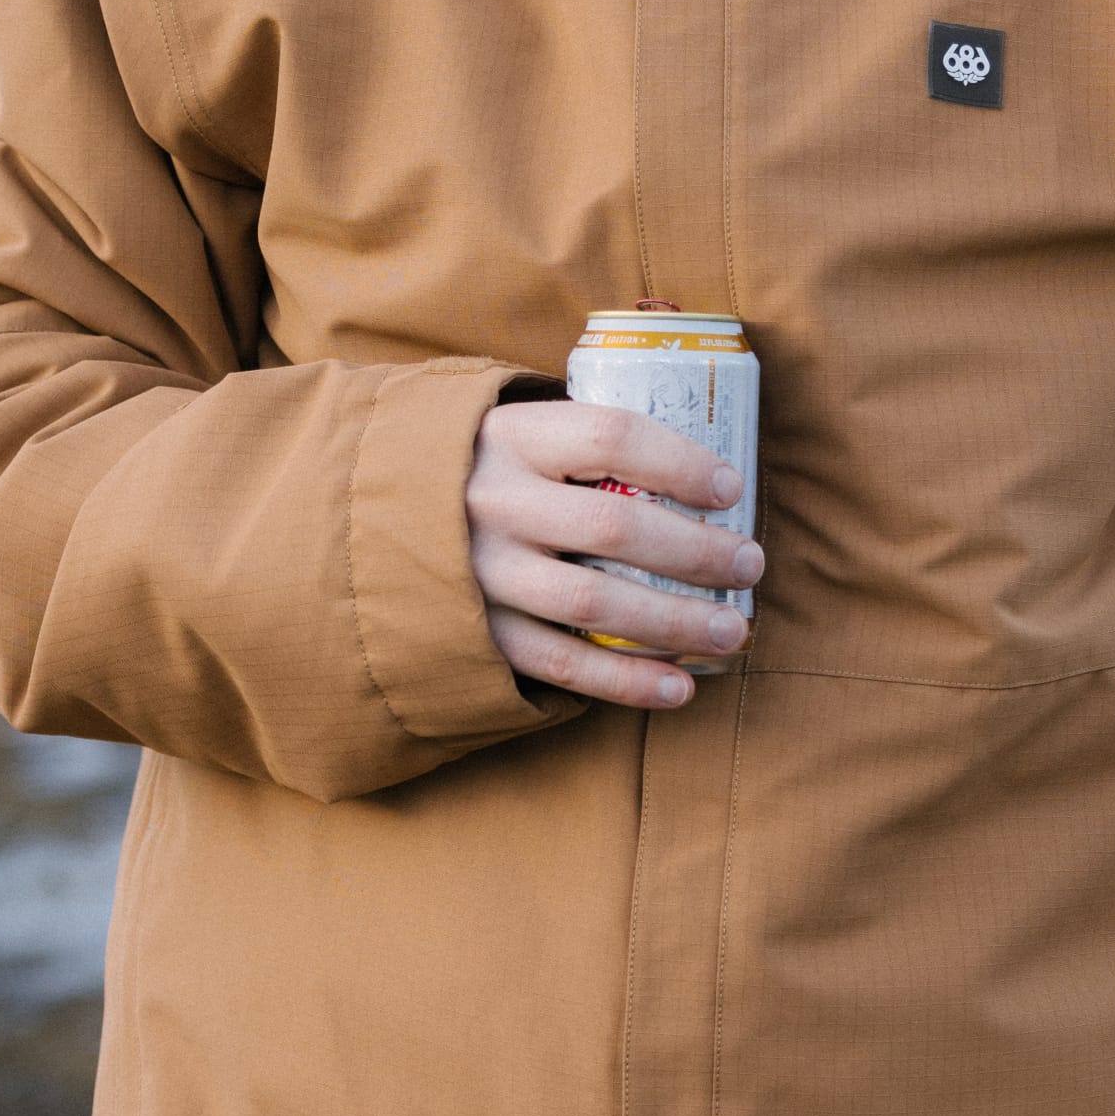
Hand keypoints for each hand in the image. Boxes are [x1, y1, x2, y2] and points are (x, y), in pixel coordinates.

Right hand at [467, 400, 763, 709]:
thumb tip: (699, 470)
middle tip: (749, 565)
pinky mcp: (477, 632)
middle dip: (696, 552)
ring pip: (593, 604)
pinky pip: (561, 665)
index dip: (680, 463)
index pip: (611, 437)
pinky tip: (681, 687)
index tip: (730, 489)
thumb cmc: (477, 468)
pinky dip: (627, 680)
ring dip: (675, 623)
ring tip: (732, 631)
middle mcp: (492, 501)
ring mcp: (480, 572)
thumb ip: (583, 439)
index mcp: (510, 436)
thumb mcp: (513, 429)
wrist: (365, 517)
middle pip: (613, 528)